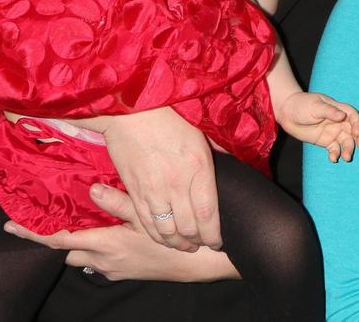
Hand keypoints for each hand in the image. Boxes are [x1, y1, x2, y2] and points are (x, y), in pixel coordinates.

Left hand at [2, 184, 236, 282]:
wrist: (199, 264)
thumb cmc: (175, 238)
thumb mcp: (148, 215)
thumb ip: (117, 202)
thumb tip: (91, 188)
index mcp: (105, 244)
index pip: (57, 240)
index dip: (32, 234)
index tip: (10, 227)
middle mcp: (102, 261)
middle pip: (63, 252)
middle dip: (49, 239)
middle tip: (38, 220)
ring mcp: (111, 270)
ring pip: (79, 257)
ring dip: (70, 243)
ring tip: (67, 223)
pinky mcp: (122, 272)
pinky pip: (95, 261)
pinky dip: (88, 247)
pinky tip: (98, 233)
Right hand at [98, 109, 219, 251]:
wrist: (130, 112)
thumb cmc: (170, 118)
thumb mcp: (200, 135)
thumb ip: (214, 157)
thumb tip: (228, 170)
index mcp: (198, 167)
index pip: (208, 214)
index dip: (214, 234)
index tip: (218, 241)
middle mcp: (177, 183)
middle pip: (189, 228)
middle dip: (198, 242)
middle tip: (203, 245)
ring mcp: (154, 190)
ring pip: (167, 231)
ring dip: (178, 243)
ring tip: (186, 246)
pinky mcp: (134, 192)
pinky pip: (146, 223)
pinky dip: (157, 236)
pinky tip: (165, 239)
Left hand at [277, 91, 358, 161]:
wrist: (288, 113)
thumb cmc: (302, 104)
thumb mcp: (315, 105)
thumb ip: (329, 111)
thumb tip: (342, 116)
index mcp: (339, 109)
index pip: (353, 116)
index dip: (357, 124)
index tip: (356, 133)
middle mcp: (339, 122)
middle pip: (354, 131)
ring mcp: (333, 132)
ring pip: (346, 142)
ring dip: (348, 149)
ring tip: (347, 157)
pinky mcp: (326, 142)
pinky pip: (334, 149)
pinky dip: (335, 154)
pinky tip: (333, 158)